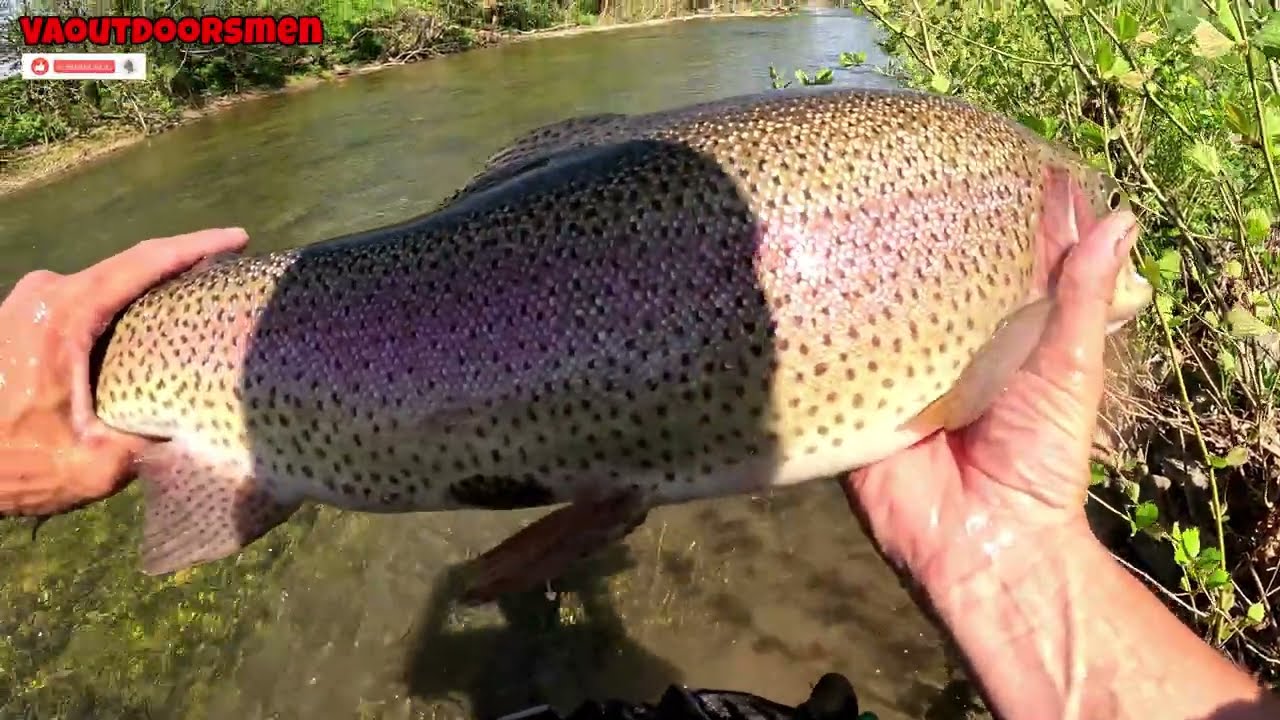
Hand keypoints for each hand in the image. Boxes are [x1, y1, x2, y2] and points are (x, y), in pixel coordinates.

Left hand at [0, 228, 248, 517]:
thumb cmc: (11, 463)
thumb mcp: (91, 467)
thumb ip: (147, 444)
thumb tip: (192, 429)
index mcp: (64, 316)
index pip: (142, 264)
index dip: (196, 247)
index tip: (239, 238)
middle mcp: (45, 293)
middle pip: (129, 267)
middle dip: (182, 266)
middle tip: (230, 276)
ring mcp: (28, 300)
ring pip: (107, 282)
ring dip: (151, 289)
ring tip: (198, 301)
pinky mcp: (21, 315)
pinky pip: (88, 296)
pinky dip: (124, 304)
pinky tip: (149, 326)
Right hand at [841, 174, 1139, 591]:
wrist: (985, 543)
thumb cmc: (1039, 458)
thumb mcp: (1068, 370)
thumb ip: (1078, 300)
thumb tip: (1121, 219)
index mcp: (992, 335)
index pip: (984, 263)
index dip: (982, 217)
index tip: (971, 157)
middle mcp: (938, 347)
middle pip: (917, 281)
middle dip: (901, 236)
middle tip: (878, 171)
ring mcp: (890, 373)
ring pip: (866, 314)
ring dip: (849, 275)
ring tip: (825, 207)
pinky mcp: (849, 405)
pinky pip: (825, 362)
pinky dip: (809, 333)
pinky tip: (786, 280)